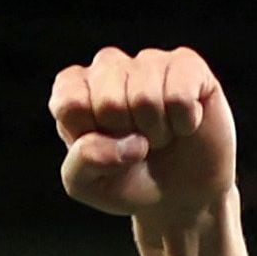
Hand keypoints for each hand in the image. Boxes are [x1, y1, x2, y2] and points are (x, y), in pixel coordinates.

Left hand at [50, 46, 234, 223]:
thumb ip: (83, 162)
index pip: (70, 103)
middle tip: (138, 145)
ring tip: (160, 136)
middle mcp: (108, 67)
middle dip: (126, 138)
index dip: (90, 137)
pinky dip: (184, 123)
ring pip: (146, 98)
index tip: (104, 148)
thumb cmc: (130, 181)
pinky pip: (180, 95)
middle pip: (109, 101)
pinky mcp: (186, 64)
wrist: (183, 194)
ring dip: (158, 133)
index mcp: (74, 89)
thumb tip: (124, 144)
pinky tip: (183, 123)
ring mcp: (148, 61)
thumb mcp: (88, 185)